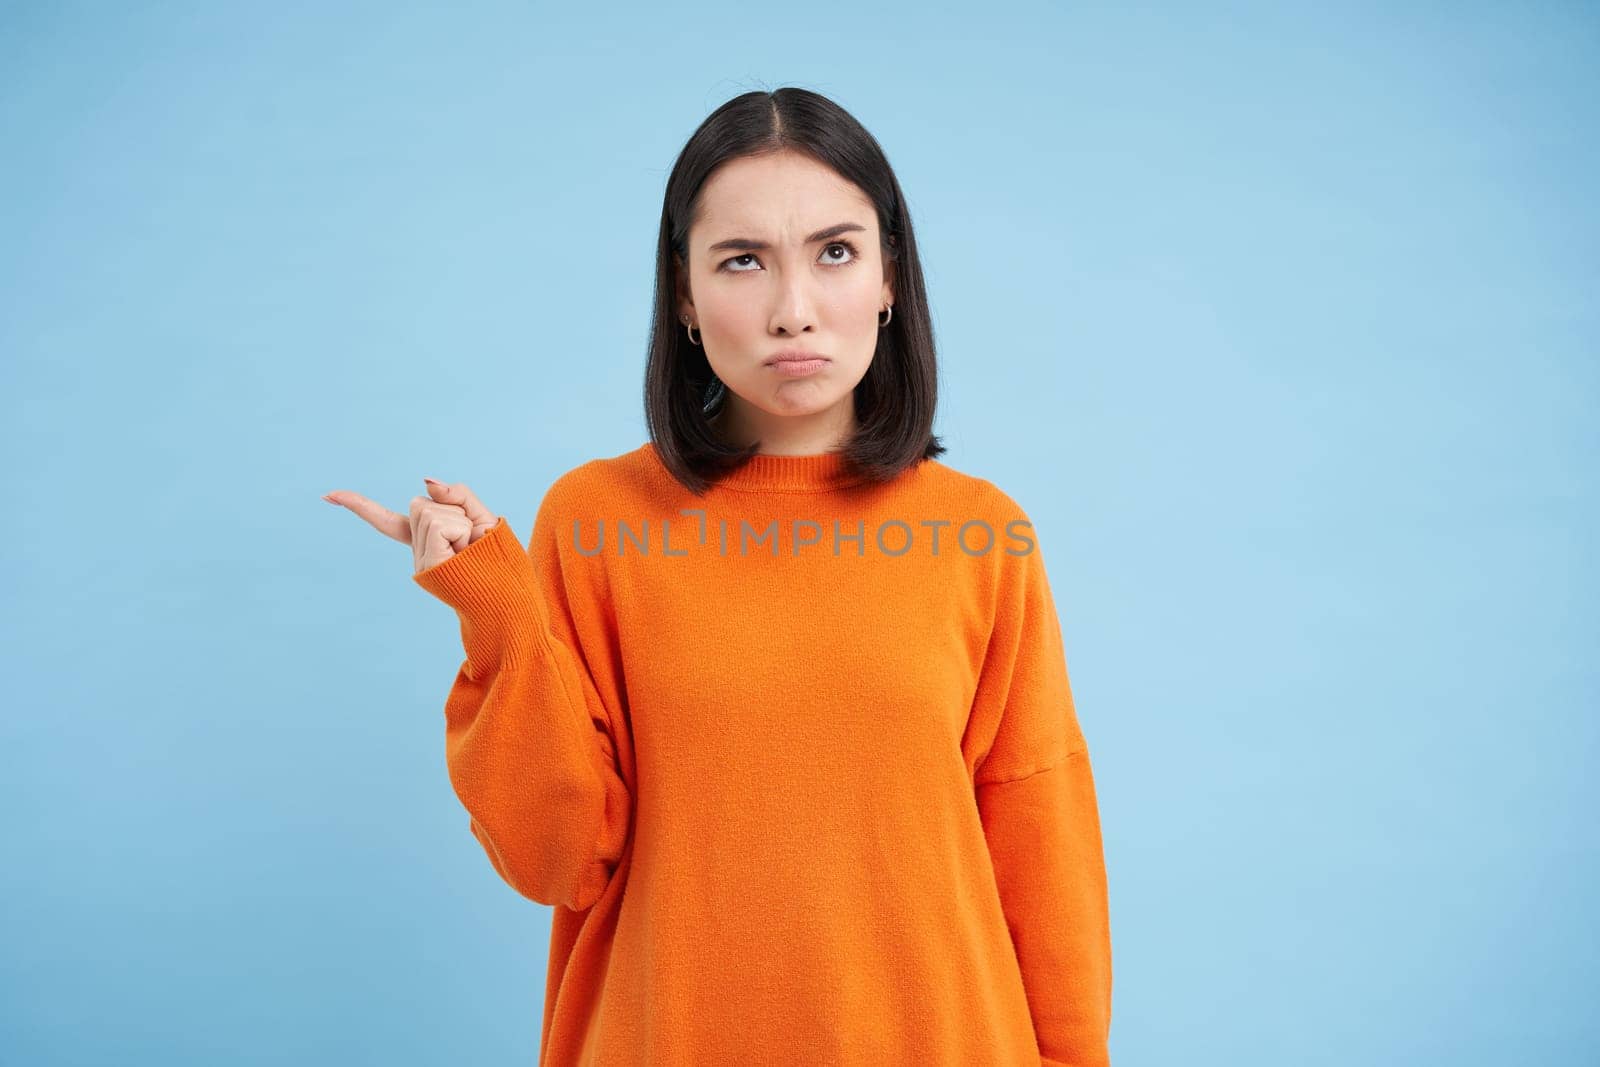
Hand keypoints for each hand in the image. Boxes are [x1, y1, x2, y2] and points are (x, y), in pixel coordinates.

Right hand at [323, 478, 500, 573]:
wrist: (514, 594)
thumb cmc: (499, 558)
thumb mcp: (482, 518)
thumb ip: (456, 495)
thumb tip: (426, 481)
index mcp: (427, 542)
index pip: (388, 521)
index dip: (359, 507)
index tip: (327, 495)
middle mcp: (418, 553)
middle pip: (421, 504)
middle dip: (452, 511)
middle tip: (471, 540)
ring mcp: (420, 561)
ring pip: (430, 511)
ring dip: (460, 522)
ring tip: (471, 548)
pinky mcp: (428, 565)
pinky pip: (440, 524)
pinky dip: (461, 529)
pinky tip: (467, 551)